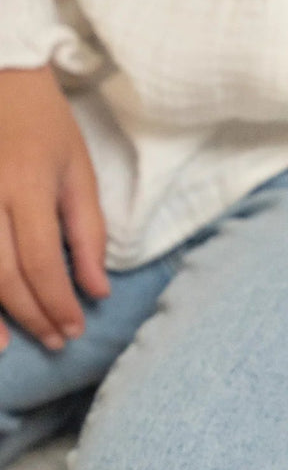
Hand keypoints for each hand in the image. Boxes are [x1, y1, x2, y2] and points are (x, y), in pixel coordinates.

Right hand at [0, 64, 108, 351]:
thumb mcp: (79, 171)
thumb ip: (88, 232)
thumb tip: (97, 290)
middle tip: (54, 340)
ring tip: (7, 345)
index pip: (41, 261)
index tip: (75, 328)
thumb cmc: (42, 124)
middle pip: (0, 272)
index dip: (57, 302)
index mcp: (25, 185)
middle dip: (29, 313)